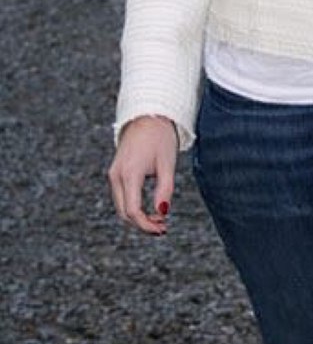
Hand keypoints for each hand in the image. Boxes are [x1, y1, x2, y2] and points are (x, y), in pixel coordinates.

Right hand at [108, 115, 177, 234]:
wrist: (147, 114)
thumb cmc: (160, 137)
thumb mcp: (167, 163)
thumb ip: (165, 189)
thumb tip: (163, 213)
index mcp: (129, 174)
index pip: (133, 211)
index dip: (147, 225)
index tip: (163, 229)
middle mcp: (116, 176)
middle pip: (124, 213)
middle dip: (142, 224)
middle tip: (163, 227)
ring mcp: (114, 174)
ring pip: (121, 206)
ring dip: (138, 217)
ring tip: (159, 219)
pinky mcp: (116, 172)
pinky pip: (122, 196)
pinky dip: (133, 206)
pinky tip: (149, 208)